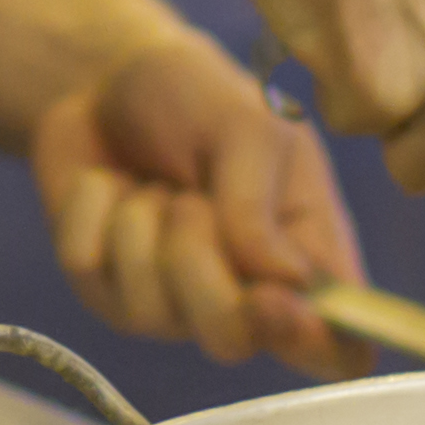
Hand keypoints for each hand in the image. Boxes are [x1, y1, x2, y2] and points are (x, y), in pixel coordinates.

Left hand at [26, 35, 362, 376]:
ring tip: (153, 184)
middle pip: (229, 339)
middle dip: (198, 260)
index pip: (338, 348)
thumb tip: (283, 281)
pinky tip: (110, 185)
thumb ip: (261, 206)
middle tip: (190, 199)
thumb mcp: (248, 127)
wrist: (109, 76)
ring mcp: (169, 302)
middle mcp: (243, 296)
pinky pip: (86, 268)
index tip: (274, 299)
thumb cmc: (199, 99)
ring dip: (142, 222)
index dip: (314, 345)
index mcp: (304, 260)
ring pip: (148, 309)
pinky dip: (92, 208)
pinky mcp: (102, 289)